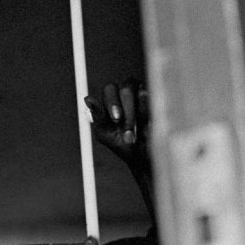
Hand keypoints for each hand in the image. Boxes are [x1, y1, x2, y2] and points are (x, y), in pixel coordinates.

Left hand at [85, 79, 153, 220]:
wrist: (141, 157)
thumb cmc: (120, 143)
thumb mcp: (105, 132)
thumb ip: (98, 115)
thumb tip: (87, 98)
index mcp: (111, 98)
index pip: (110, 89)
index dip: (113, 102)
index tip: (116, 119)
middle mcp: (127, 92)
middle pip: (126, 87)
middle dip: (127, 109)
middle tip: (127, 128)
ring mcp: (144, 95)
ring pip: (141, 92)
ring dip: (138, 114)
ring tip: (135, 133)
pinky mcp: (157, 102)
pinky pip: (155, 101)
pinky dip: (149, 114)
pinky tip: (147, 127)